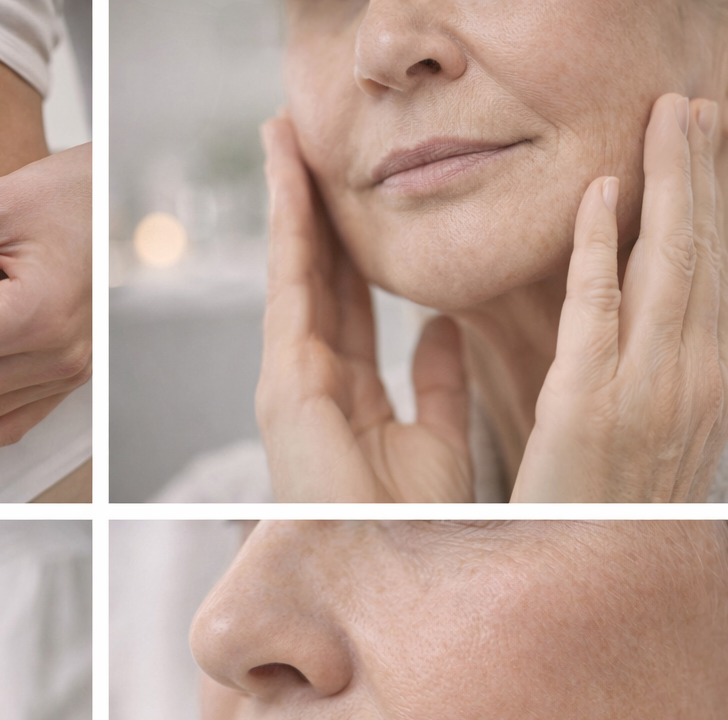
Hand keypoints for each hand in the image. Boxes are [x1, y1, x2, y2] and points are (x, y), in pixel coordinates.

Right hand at [257, 117, 472, 501]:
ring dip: (287, 204)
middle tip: (300, 138)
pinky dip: (289, 234)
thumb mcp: (440, 438)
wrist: (405, 572)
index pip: (343, 300)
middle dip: (306, 208)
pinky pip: (290, 293)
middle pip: (310, 277)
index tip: (347, 187)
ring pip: (292, 273)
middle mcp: (307, 383)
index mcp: (344, 395)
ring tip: (285, 140)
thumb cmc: (423, 525)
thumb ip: (436, 383)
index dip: (344, 241)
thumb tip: (442, 329)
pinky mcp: (285, 387)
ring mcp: (289, 384)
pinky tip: (290, 183)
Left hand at [513, 94, 727, 501]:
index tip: (696, 150)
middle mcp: (689, 387)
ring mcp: (645, 394)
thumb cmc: (607, 526)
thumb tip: (658, 325)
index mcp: (701, 394)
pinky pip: (597, 309)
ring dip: (664, 186)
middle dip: (695, 177)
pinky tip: (600, 193)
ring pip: (663, 267)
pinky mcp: (588, 406)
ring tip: (665, 118)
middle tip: (689, 104)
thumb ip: (649, 383)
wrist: (588, 598)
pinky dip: (600, 247)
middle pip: (698, 259)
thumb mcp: (646, 449)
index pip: (706, 280)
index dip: (703, 210)